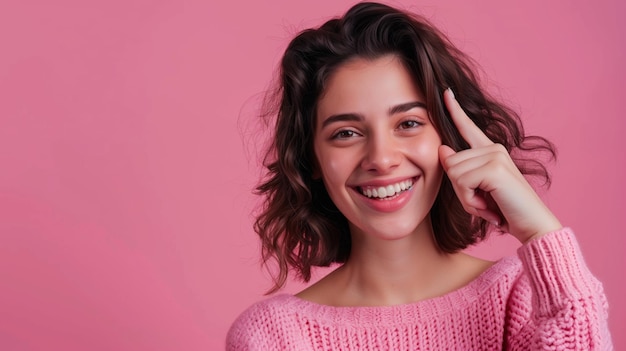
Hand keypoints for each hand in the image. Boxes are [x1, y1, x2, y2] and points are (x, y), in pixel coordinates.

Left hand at [438, 88, 561, 242]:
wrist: (531, 225)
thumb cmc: (504, 210)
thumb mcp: (475, 190)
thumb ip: (460, 170)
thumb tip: (443, 149)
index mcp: (489, 151)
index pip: (468, 127)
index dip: (454, 111)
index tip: (445, 92)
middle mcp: (493, 148)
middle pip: (450, 163)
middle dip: (460, 190)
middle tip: (483, 202)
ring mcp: (495, 155)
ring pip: (454, 173)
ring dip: (465, 197)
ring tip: (487, 204)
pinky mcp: (494, 167)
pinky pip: (461, 182)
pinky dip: (470, 200)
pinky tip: (488, 206)